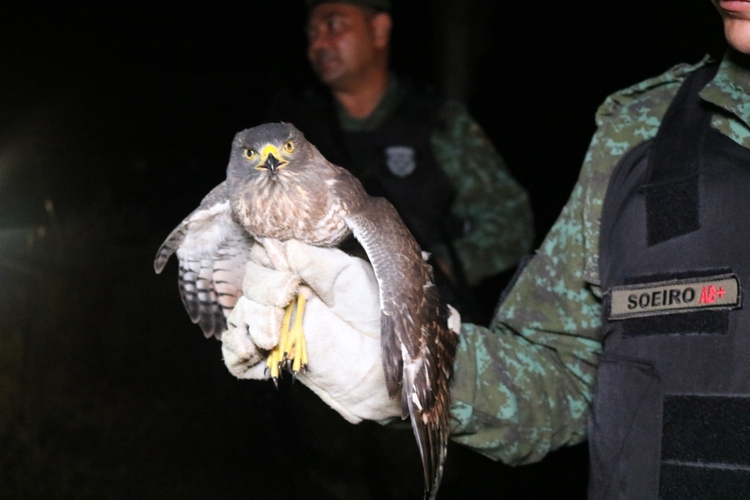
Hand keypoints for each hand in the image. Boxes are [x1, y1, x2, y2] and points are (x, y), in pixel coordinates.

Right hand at [221, 238, 401, 423]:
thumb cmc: (373, 316)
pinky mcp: (270, 362)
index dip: (267, 262)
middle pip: (248, 284)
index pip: (263, 258)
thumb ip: (314, 260)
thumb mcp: (349, 275)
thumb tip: (279, 244)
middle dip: (262, 290)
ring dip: (251, 319)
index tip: (291, 275)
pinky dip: (235, 350)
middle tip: (287, 298)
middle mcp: (282, 300)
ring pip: (239, 316)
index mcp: (299, 274)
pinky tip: (251, 348)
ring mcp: (274, 331)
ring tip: (273, 332)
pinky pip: (234, 356)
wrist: (381, 365)